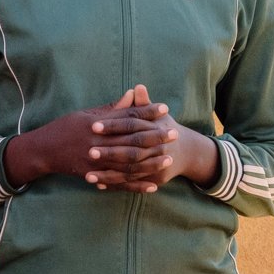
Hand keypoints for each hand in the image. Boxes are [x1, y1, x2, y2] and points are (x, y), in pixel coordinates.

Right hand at [4, 87, 171, 188]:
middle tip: (174, 133)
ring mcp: (95, 162)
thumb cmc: (65, 128)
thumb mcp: (86, 114)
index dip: (146, 112)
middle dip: (155, 137)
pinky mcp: (93, 175)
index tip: (164, 108)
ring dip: (150, 162)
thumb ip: (111, 109)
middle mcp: (97, 142)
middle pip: (132, 139)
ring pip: (128, 163)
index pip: (127, 117)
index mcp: (96, 124)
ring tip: (168, 158)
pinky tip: (152, 186)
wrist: (43, 151)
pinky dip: (136, 185)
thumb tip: (132, 95)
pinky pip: (119, 182)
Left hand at [81, 85, 218, 191]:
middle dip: (110, 153)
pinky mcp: (155, 179)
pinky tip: (99, 186)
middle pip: (131, 151)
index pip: (131, 125)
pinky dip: (116, 185)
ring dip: (108, 175)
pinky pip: (133, 183)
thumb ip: (143, 104)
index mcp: (156, 128)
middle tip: (89, 152)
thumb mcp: (156, 115)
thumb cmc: (163, 128)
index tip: (93, 125)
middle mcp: (158, 148)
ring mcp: (158, 166)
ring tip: (88, 176)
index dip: (113, 124)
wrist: (185, 151)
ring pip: (130, 171)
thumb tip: (138, 87)